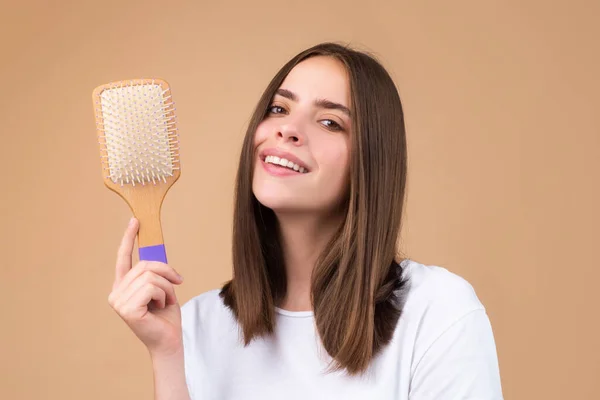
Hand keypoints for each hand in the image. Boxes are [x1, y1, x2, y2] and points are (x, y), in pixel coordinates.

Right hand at [108, 217, 183, 356]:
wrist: (169, 340)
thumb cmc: (166, 316)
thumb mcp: (162, 288)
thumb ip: (155, 273)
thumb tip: (156, 255)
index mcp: (123, 286)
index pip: (123, 258)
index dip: (128, 238)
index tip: (135, 221)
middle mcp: (116, 292)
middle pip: (145, 265)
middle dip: (167, 273)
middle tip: (176, 284)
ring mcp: (118, 301)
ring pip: (151, 276)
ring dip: (167, 288)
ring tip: (166, 302)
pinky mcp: (126, 308)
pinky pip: (152, 287)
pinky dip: (164, 295)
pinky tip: (161, 308)